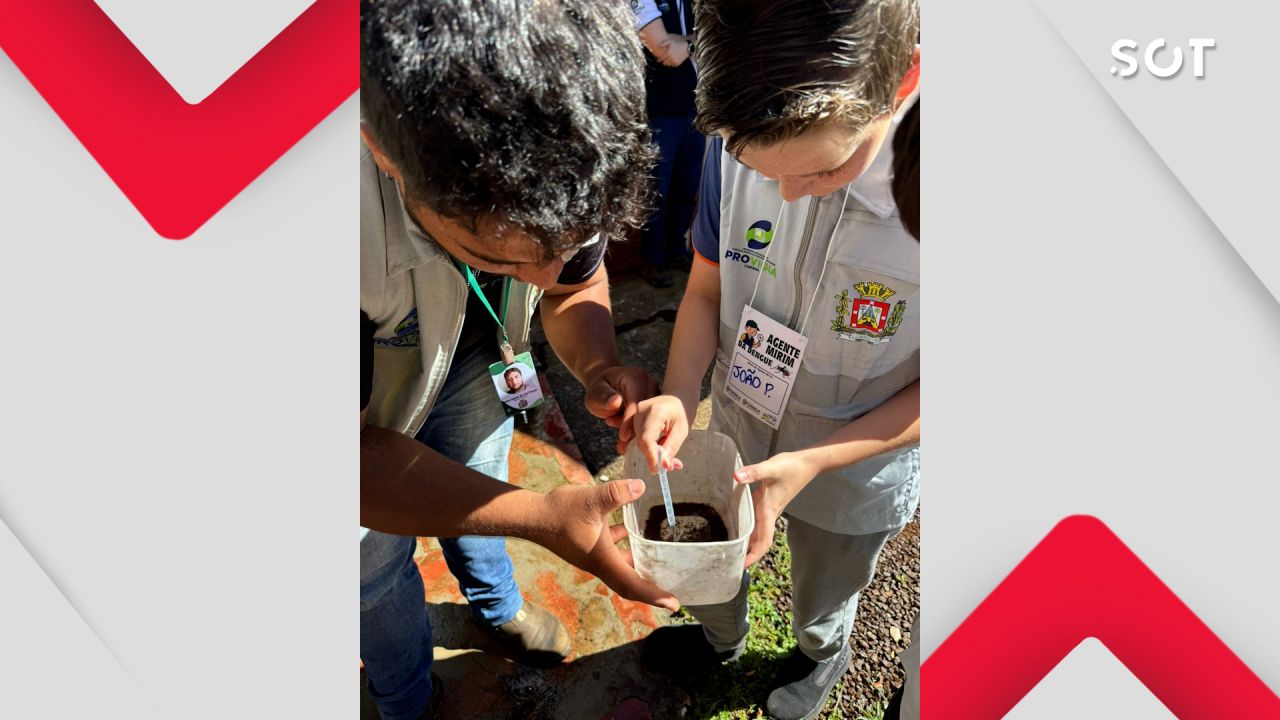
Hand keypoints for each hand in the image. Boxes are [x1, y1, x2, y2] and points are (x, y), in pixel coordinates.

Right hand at [535, 479, 678, 611]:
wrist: (532, 516)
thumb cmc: (559, 512)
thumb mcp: (590, 499)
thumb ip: (617, 493)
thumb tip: (641, 486)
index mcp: (602, 560)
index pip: (632, 584)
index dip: (654, 595)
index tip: (674, 604)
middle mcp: (599, 563)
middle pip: (629, 583)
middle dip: (651, 588)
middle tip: (672, 591)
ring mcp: (593, 555)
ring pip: (621, 567)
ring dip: (639, 566)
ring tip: (659, 559)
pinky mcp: (588, 545)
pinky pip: (613, 552)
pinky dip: (626, 546)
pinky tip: (632, 529)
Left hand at [584, 366, 658, 450]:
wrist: (607, 388)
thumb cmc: (600, 390)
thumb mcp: (596, 393)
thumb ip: (604, 397)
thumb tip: (615, 401)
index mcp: (635, 377)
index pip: (635, 402)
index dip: (630, 421)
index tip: (623, 436)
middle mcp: (649, 384)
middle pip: (648, 411)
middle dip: (636, 430)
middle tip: (624, 445)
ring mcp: (656, 394)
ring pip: (652, 417)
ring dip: (639, 432)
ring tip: (625, 444)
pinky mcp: (658, 404)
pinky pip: (652, 420)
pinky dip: (641, 432)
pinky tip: (631, 442)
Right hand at [631, 394, 691, 472]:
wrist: (677, 398)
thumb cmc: (682, 413)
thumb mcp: (682, 431)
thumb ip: (671, 448)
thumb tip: (664, 466)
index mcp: (655, 412)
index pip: (646, 439)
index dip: (651, 457)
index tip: (658, 470)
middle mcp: (641, 410)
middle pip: (640, 441)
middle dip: (652, 456)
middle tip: (668, 465)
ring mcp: (634, 412)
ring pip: (636, 441)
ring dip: (650, 452)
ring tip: (665, 454)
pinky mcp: (632, 416)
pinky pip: (633, 436)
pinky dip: (644, 446)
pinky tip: (656, 447)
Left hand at [658, 36, 689, 66]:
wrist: (687, 48)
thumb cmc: (678, 43)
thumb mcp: (671, 42)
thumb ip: (664, 44)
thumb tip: (658, 46)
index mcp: (668, 53)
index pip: (661, 58)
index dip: (659, 59)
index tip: (658, 59)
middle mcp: (671, 58)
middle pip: (664, 62)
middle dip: (663, 61)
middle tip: (662, 61)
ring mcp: (674, 61)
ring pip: (668, 64)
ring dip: (667, 63)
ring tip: (667, 60)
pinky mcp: (677, 64)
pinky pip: (672, 65)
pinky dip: (671, 64)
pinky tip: (671, 61)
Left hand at [733, 452, 818, 565]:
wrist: (807, 463)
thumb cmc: (791, 467)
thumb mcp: (771, 469)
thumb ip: (754, 472)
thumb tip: (736, 476)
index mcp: (769, 511)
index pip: (763, 541)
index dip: (754, 555)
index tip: (742, 566)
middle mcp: (768, 514)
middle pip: (758, 541)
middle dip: (747, 554)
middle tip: (728, 562)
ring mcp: (768, 509)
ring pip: (757, 531)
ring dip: (747, 542)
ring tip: (729, 550)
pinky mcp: (766, 501)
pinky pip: (755, 519)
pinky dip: (746, 526)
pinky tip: (735, 525)